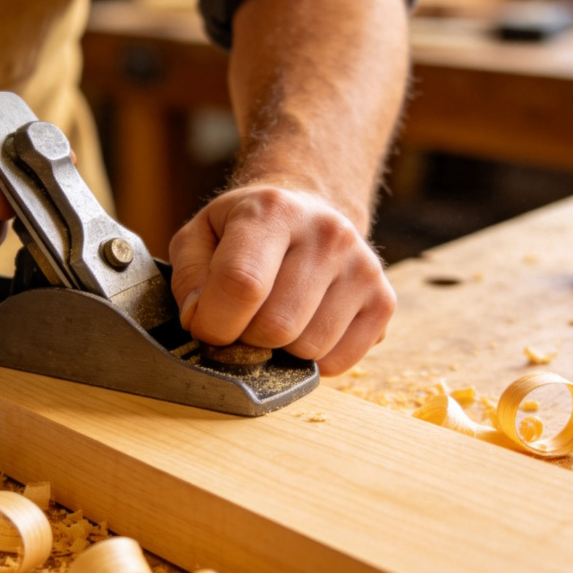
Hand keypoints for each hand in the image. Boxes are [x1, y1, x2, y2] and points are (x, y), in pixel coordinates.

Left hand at [168, 185, 394, 375]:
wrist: (307, 210)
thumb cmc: (246, 229)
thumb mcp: (201, 233)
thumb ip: (189, 276)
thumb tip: (200, 319)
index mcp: (274, 211)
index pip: (241, 285)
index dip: (213, 323)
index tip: (205, 326)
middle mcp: (327, 234)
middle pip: (275, 326)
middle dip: (245, 338)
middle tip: (242, 318)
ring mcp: (362, 267)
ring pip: (307, 350)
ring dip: (279, 349)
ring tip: (275, 314)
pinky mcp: (383, 300)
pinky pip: (338, 362)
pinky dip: (311, 359)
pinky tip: (304, 325)